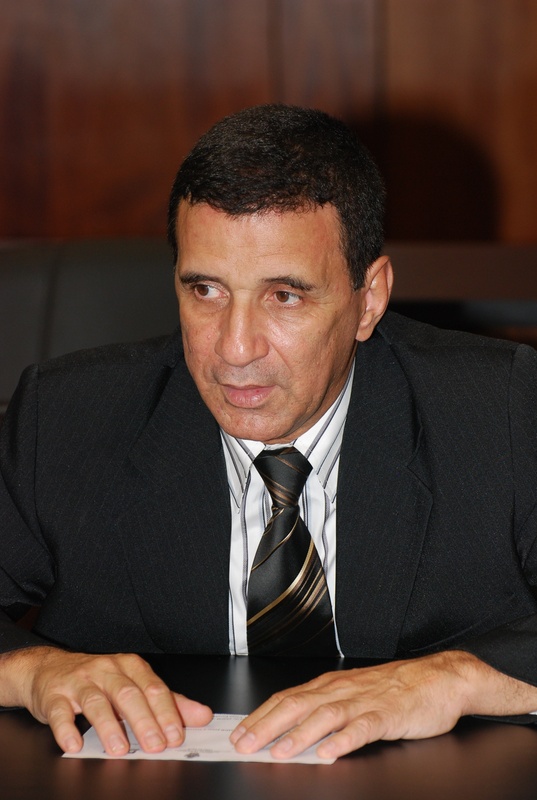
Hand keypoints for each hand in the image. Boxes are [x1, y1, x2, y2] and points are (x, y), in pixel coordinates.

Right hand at [0, 646, 212, 754]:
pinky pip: (59, 712)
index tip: (176, 734)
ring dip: (109, 726)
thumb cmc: (97, 679)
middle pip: (128, 694)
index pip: (153, 688)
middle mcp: (106, 670)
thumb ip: (168, 702)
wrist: (49, 668)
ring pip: (96, 702)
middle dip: (143, 721)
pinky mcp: (54, 696)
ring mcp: (79, 682)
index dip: (166, 712)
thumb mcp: (134, 684)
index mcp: (129, 667)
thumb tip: (202, 716)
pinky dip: (66, 729)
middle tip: (155, 745)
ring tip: (119, 749)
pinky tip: (74, 745)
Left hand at [230, 651, 536, 759]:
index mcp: (331, 686)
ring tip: (281, 751)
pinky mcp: (389, 714)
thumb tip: (288, 730)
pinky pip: (364, 728)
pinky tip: (331, 752)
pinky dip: (345, 740)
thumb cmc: (395, 689)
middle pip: (298, 705)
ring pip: (326, 715)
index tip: (238, 733)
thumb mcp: (353, 694)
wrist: (439, 678)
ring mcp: (365, 701)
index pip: (286, 698)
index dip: (260, 716)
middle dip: (268, 725)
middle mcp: (343, 690)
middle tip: (245, 743)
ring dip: (301, 734)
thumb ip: (324, 709)